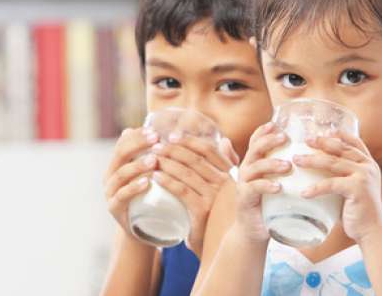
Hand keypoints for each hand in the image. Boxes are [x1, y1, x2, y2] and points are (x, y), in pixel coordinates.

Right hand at [103, 127, 158, 236]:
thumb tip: (170, 131)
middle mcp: (111, 175)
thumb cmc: (152, 196)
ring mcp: (111, 192)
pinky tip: (146, 182)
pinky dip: (133, 188)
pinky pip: (122, 196)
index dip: (138, 135)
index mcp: (118, 164)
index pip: (123, 142)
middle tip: (156, 139)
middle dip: (138, 144)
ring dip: (138, 165)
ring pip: (121, 174)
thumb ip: (156, 154)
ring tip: (154, 160)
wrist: (144, 229)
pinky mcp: (115, 209)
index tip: (156, 130)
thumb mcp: (152, 174)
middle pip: (120, 154)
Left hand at [151, 133, 236, 255]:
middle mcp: (224, 183)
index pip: (208, 150)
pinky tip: (155, 176)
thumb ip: (226, 164)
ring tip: (151, 159)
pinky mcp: (202, 211)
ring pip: (187, 173)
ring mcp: (214, 197)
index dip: (189, 141)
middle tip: (155, 146)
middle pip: (195, 159)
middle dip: (173, 150)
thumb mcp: (225, 187)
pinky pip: (182, 191)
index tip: (171, 136)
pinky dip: (168, 181)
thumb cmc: (219, 213)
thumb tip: (224, 141)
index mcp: (229, 174)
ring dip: (167, 163)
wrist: (219, 245)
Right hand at [234, 122, 291, 243]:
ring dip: (271, 164)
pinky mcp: (245, 199)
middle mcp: (246, 170)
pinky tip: (278, 187)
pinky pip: (254, 188)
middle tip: (285, 138)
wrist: (255, 231)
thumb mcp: (277, 183)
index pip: (255, 142)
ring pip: (255, 167)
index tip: (275, 123)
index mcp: (254, 163)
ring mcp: (244, 184)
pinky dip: (266, 186)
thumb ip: (287, 170)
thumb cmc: (270, 205)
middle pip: (255, 149)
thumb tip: (307, 156)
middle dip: (269, 141)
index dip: (263, 131)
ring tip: (288, 165)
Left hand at [294, 131, 381, 241]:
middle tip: (305, 140)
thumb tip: (317, 169)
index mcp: (368, 163)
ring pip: (333, 163)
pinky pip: (331, 184)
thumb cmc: (358, 211)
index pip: (355, 142)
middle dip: (321, 143)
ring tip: (296, 160)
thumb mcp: (353, 188)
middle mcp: (368, 166)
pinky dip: (316, 188)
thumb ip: (342, 176)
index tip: (324, 130)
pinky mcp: (358, 189)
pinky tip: (303, 193)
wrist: (373, 231)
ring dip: (312, 160)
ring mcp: (364, 177)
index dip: (340, 134)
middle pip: (340, 149)